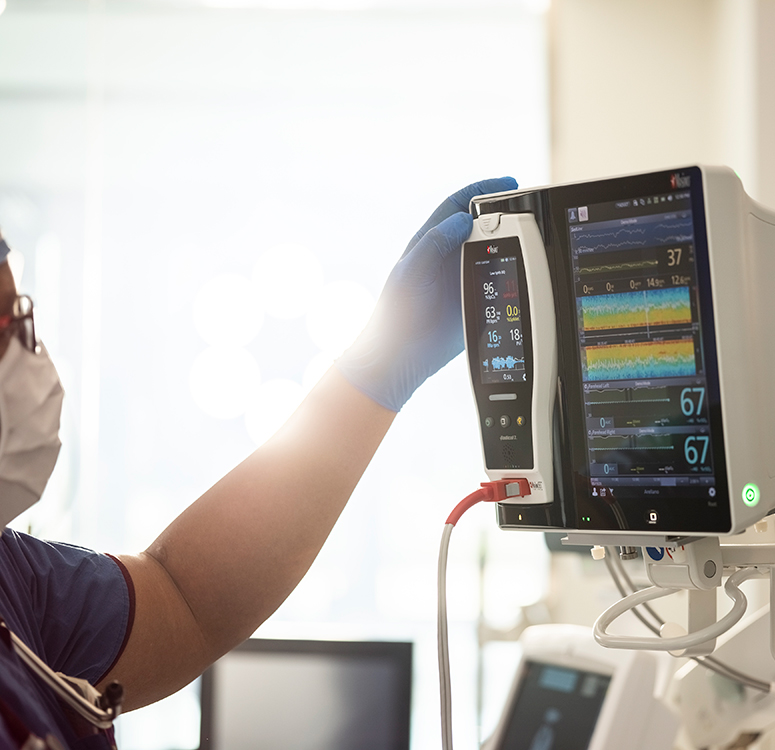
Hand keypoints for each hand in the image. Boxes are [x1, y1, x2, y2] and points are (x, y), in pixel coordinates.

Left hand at [336, 177, 517, 411]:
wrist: (401, 356)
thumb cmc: (396, 313)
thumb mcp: (411, 271)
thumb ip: (435, 242)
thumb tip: (462, 219)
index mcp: (430, 243)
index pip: (458, 206)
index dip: (482, 190)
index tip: (507, 185)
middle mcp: (448, 258)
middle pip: (482, 227)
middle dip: (504, 216)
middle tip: (527, 214)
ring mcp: (462, 279)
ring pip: (493, 253)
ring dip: (512, 245)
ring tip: (531, 239)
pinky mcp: (475, 302)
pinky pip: (498, 284)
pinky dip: (513, 275)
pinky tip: (525, 272)